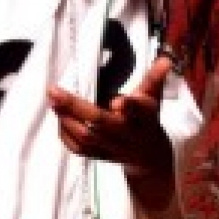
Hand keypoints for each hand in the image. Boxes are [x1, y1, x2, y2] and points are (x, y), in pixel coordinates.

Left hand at [47, 56, 173, 174]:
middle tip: (55, 91)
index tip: (117, 101)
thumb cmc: (147, 120)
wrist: (149, 158)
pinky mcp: (100, 157)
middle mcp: (127, 134)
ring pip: (86, 137)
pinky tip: (58, 116)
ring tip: (53, 100)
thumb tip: (165, 60)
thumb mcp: (154, 98)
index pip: (140, 110)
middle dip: (76, 107)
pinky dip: (66, 134)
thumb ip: (155, 78)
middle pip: (101, 122)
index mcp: (144, 118)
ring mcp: (112, 148)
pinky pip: (79, 149)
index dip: (130, 106)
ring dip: (66, 118)